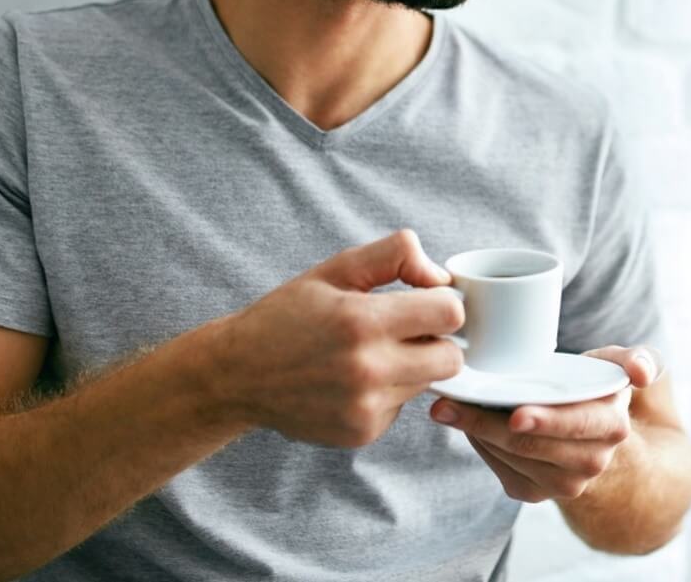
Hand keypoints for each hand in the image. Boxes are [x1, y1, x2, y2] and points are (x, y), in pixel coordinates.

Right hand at [211, 229, 464, 446]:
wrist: (237, 375)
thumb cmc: (289, 314)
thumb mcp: (336, 269)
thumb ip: (396, 256)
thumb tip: (442, 278)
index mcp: (362, 322)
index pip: (451, 313)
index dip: (443, 302)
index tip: (423, 300)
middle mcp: (368, 370)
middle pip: (453, 358)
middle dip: (439, 340)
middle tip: (406, 330)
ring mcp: (366, 408)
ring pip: (429, 383)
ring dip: (413, 366)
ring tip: (372, 353)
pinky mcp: (363, 433)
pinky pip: (403, 407)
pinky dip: (389, 391)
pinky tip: (354, 381)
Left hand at [428, 345, 662, 502]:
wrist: (593, 433)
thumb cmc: (598, 387)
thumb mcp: (619, 366)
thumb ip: (638, 360)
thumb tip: (642, 374)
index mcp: (612, 427)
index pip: (575, 425)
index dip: (546, 421)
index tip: (515, 413)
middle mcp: (591, 462)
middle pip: (531, 445)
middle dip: (486, 425)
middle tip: (448, 404)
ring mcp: (562, 484)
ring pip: (510, 458)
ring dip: (474, 433)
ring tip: (446, 408)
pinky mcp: (534, 492)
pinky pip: (499, 469)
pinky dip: (479, 445)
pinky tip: (464, 423)